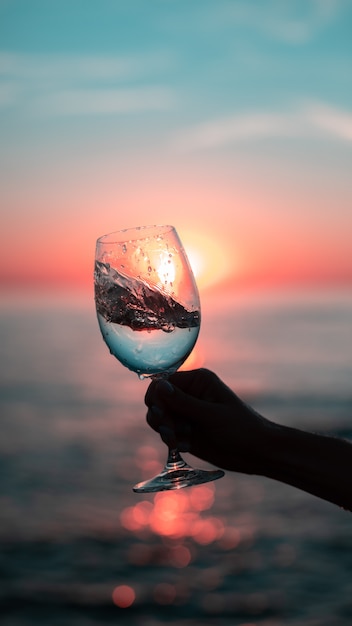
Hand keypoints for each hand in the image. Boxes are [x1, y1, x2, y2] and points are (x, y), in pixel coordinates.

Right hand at [145, 368, 270, 474]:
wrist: (257, 453)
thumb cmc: (241, 428)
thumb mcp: (212, 415)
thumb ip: (184, 402)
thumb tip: (159, 386)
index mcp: (197, 381)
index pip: (163, 382)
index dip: (157, 398)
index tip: (162, 416)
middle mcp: (189, 393)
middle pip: (157, 400)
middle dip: (160, 416)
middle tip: (171, 432)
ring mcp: (187, 413)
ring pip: (158, 417)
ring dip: (164, 429)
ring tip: (179, 441)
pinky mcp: (185, 431)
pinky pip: (166, 432)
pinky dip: (170, 440)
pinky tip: (185, 447)